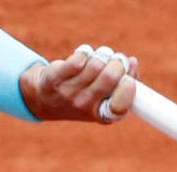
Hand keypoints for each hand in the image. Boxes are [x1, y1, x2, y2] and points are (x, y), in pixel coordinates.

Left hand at [20, 44, 138, 122]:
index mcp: (102, 115)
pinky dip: (84, 52)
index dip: (128, 90)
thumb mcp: (104, 96)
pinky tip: (83, 56)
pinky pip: (78, 59)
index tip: (128, 79)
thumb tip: (133, 62)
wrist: (43, 99)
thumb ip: (123, 82)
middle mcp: (84, 107)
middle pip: (110, 77)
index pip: (120, 107)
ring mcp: (68, 94)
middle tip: (116, 60)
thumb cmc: (83, 94)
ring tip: (98, 57)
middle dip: (118, 61)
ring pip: (95, 64)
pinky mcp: (54, 79)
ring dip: (101, 54)